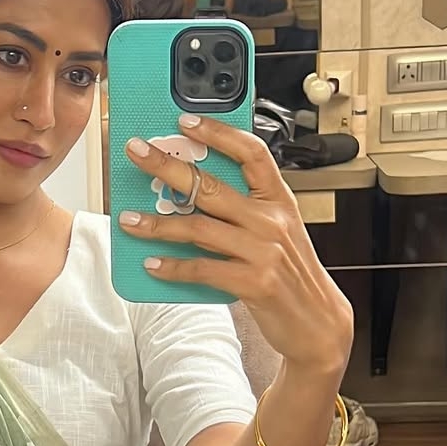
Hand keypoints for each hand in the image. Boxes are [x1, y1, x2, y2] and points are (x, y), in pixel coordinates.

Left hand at [118, 114, 353, 378]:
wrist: (318, 324)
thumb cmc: (291, 274)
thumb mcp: (278, 232)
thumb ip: (244, 211)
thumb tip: (189, 193)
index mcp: (280, 200)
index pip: (253, 153)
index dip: (219, 133)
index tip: (185, 121)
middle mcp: (273, 220)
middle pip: (211, 185)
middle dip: (168, 166)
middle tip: (136, 152)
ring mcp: (264, 251)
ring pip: (199, 228)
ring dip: (158, 224)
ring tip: (128, 220)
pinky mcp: (255, 283)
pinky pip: (203, 269)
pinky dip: (173, 267)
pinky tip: (151, 264)